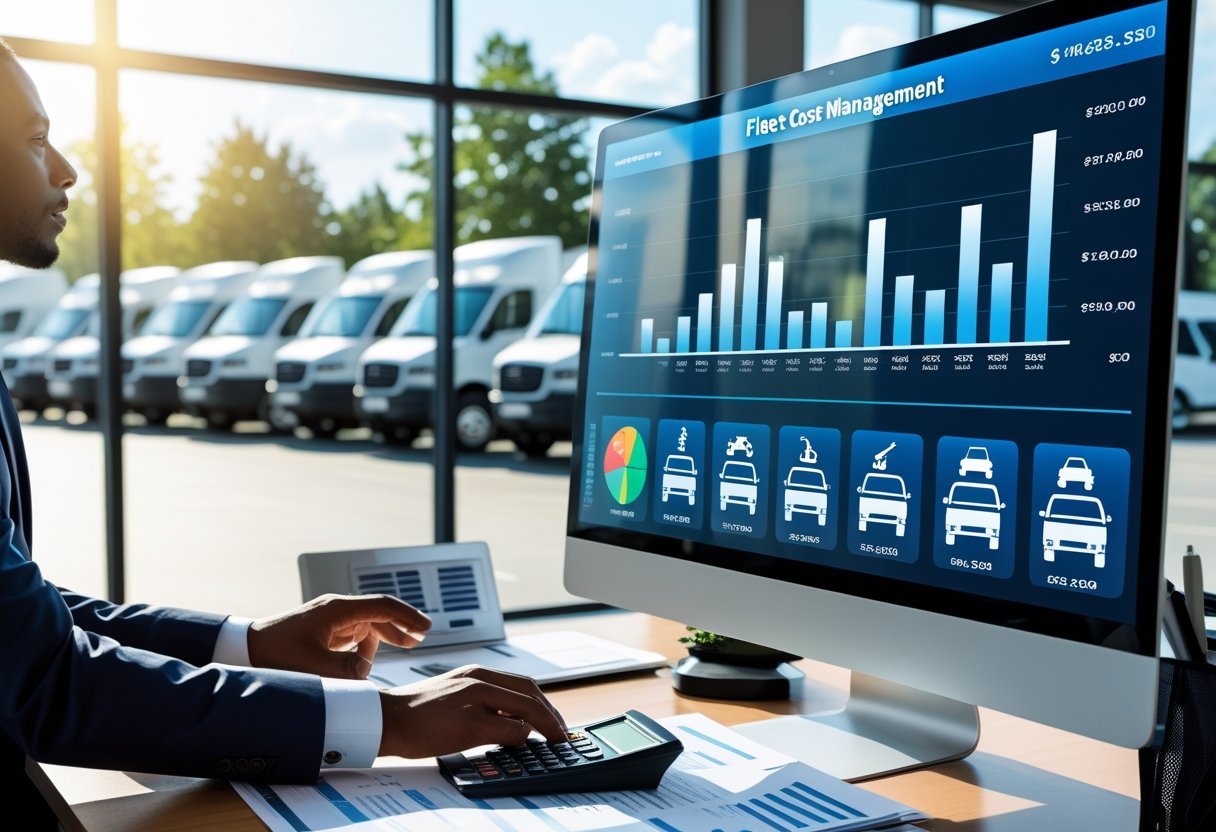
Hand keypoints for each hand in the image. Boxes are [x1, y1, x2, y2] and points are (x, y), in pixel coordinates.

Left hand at [247, 593, 430, 679]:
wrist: (244, 650)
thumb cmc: (273, 654)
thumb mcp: (314, 666)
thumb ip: (347, 667)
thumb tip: (367, 666)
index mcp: (337, 610)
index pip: (382, 605)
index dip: (406, 616)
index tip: (425, 626)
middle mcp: (335, 610)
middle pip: (378, 612)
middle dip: (400, 624)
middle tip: (422, 636)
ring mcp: (329, 620)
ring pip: (367, 623)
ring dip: (386, 634)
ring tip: (405, 645)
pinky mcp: (322, 632)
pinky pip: (353, 634)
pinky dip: (367, 643)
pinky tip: (370, 657)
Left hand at [378, 665, 567, 757]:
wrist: (383, 720)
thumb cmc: (419, 726)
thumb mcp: (467, 733)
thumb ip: (503, 731)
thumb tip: (527, 732)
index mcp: (483, 682)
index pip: (528, 701)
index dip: (548, 721)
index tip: (561, 738)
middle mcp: (479, 675)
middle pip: (526, 689)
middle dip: (546, 710)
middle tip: (559, 731)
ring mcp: (469, 679)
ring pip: (513, 690)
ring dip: (531, 708)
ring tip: (542, 727)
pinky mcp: (460, 688)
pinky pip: (498, 694)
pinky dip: (513, 708)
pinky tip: (512, 721)